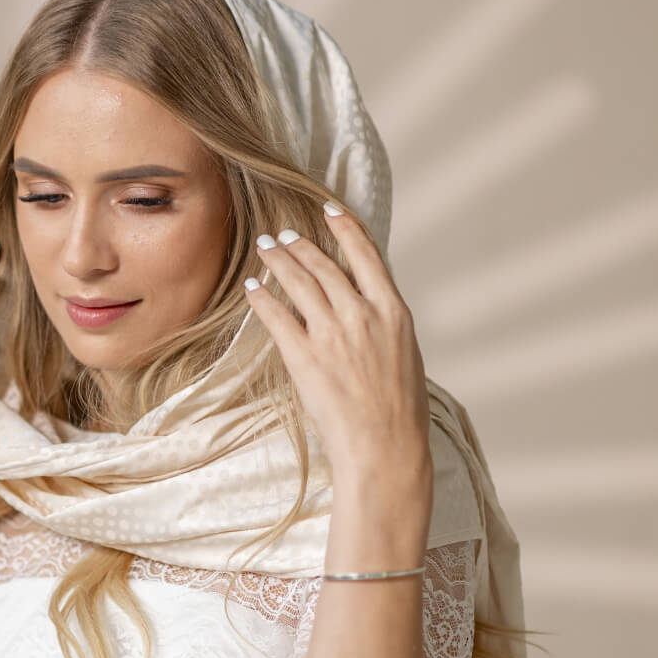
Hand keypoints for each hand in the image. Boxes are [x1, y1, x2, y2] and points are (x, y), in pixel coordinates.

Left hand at [244, 203, 432, 518]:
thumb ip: (384, 327)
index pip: (367, 255)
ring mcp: (332, 334)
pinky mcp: (305, 357)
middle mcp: (362, 314)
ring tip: (265, 249)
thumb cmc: (401, 412)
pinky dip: (262, 298)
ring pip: (299, 282)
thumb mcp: (405, 357)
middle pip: (325, 265)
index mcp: (394, 312)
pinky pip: (277, 316)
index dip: (345, 228)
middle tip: (282, 234)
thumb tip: (367, 311)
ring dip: (278, 261)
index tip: (329, 210)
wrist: (385, 448)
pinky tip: (252, 288)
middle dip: (300, 245)